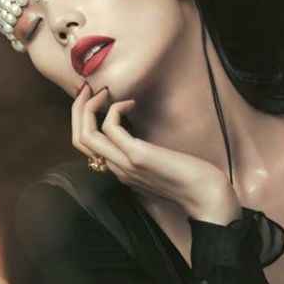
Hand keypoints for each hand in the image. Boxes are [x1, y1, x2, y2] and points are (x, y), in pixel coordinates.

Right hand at [72, 83, 241, 224]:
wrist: (205, 196)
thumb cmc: (189, 179)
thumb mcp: (157, 165)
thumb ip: (142, 155)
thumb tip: (138, 135)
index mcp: (119, 170)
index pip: (85, 146)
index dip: (82, 119)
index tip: (92, 98)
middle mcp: (115, 168)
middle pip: (79, 139)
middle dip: (78, 109)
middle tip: (86, 87)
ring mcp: (124, 163)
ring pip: (86, 135)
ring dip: (88, 107)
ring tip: (102, 91)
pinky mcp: (137, 155)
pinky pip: (110, 128)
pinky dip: (114, 109)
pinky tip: (130, 103)